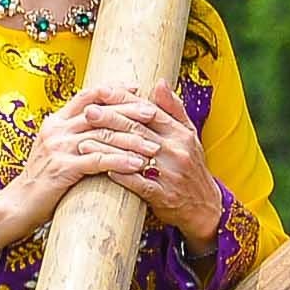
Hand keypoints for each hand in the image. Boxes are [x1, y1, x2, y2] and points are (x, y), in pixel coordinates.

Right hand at [0, 91, 180, 258]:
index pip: (87, 95)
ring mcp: (58, 148)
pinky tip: (137, 165)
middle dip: (129, 112)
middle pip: (99, 112)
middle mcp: (56, 130)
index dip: (112, 90)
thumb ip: (73, 134)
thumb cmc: (42, 180)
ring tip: (153, 146)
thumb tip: (98, 123)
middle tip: (153, 114)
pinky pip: (97, 161)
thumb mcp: (55, 150)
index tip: (135, 89)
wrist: (17, 204)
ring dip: (131, 141)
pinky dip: (120, 161)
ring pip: (102, 136)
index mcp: (55, 121)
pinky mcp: (62, 169)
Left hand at [68, 82, 224, 240]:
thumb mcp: (189, 135)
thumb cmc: (192, 167)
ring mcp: (170, 174)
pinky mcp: (164, 196)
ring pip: (135, 157)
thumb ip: (174, 109)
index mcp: (180, 134)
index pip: (149, 111)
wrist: (205, 206)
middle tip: (88, 112)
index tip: (102, 92)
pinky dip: (122, 176)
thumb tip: (159, 83)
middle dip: (111, 120)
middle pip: (138, 131)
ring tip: (84, 143)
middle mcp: (176, 151)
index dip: (125, 100)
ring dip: (108, 149)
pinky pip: (140, 185)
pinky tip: (104, 169)